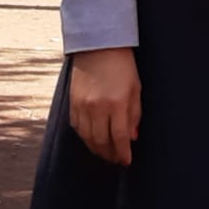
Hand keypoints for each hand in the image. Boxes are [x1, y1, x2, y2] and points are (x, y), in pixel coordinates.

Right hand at [68, 47, 141, 165]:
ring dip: (96, 149)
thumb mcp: (136, 88)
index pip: (120, 137)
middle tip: (116, 161)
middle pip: (101, 141)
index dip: (123, 152)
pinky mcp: (72, 103)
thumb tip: (133, 137)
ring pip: (87, 138)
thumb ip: (135, 114)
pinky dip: (84, 137)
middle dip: (109, 154)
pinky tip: (91, 140)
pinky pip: (77, 128)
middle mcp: (98, 107)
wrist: (98, 47)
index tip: (126, 162)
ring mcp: (82, 106)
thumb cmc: (123, 66)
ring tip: (105, 154)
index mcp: (117, 103)